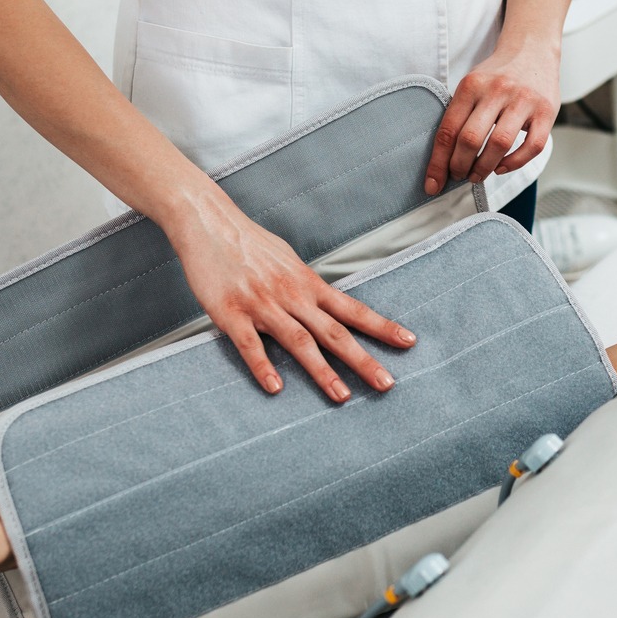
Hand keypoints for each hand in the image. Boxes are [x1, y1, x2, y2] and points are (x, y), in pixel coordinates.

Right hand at [162, 183, 415, 401]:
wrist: (208, 221)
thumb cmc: (249, 242)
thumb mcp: (289, 259)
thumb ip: (308, 285)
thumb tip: (327, 301)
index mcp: (308, 283)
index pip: (352, 309)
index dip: (381, 327)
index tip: (409, 341)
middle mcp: (292, 295)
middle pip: (334, 332)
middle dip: (362, 359)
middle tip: (387, 383)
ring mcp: (262, 304)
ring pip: (298, 341)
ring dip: (322, 371)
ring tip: (342, 396)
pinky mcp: (230, 312)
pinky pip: (249, 344)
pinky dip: (263, 366)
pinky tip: (276, 387)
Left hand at [425, 38, 561, 194]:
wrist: (532, 50)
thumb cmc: (497, 75)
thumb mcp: (472, 85)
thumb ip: (460, 115)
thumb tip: (445, 159)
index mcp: (471, 85)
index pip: (449, 130)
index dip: (438, 162)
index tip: (433, 184)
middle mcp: (497, 91)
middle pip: (471, 139)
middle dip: (460, 166)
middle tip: (459, 175)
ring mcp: (523, 100)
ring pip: (499, 144)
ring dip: (484, 168)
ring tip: (477, 175)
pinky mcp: (546, 111)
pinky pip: (532, 146)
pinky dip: (514, 163)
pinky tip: (502, 167)